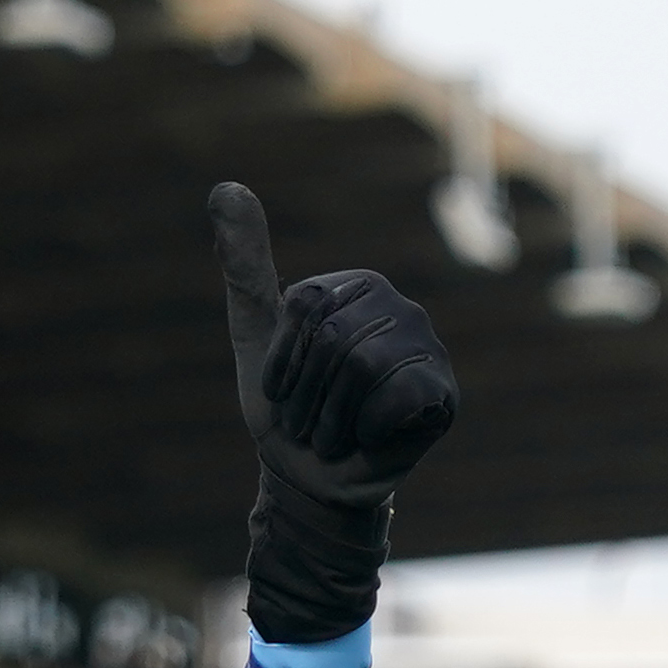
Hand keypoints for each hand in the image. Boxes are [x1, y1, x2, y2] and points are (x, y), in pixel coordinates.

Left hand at [210, 182, 456, 640]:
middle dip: (304, 395)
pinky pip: (396, 398)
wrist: (310, 480)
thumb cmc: (283, 409)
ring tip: (332, 432)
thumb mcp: (254, 335)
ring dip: (329, 418)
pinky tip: (369, 438)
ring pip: (363, 366)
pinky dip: (365, 431)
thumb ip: (245, 266)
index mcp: (353, 287)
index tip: (281, 389)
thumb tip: (224, 187)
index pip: (306, 306)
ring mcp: (425, 348)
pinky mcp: (442, 394)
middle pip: (334, 337)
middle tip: (307, 419)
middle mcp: (396, 306)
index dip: (281, 361)